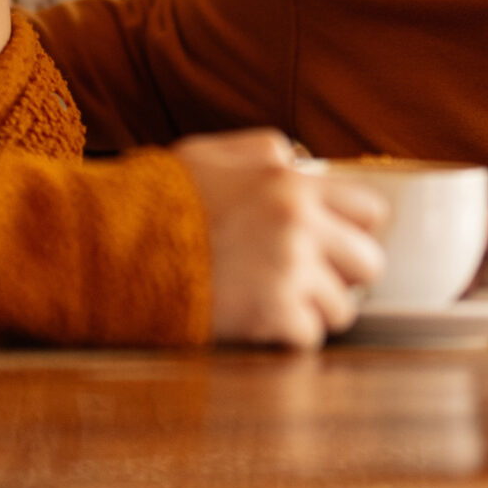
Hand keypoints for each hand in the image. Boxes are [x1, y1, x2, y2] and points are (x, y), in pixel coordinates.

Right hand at [176, 131, 386, 347]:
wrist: (118, 245)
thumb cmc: (161, 198)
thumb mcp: (213, 153)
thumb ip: (265, 150)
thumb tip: (299, 161)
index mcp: (291, 185)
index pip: (369, 209)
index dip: (354, 226)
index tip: (336, 238)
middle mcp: (300, 227)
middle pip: (369, 263)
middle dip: (343, 273)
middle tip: (312, 276)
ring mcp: (288, 273)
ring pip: (343, 308)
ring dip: (315, 309)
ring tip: (281, 300)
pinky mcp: (270, 316)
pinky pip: (309, 337)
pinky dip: (288, 335)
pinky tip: (262, 320)